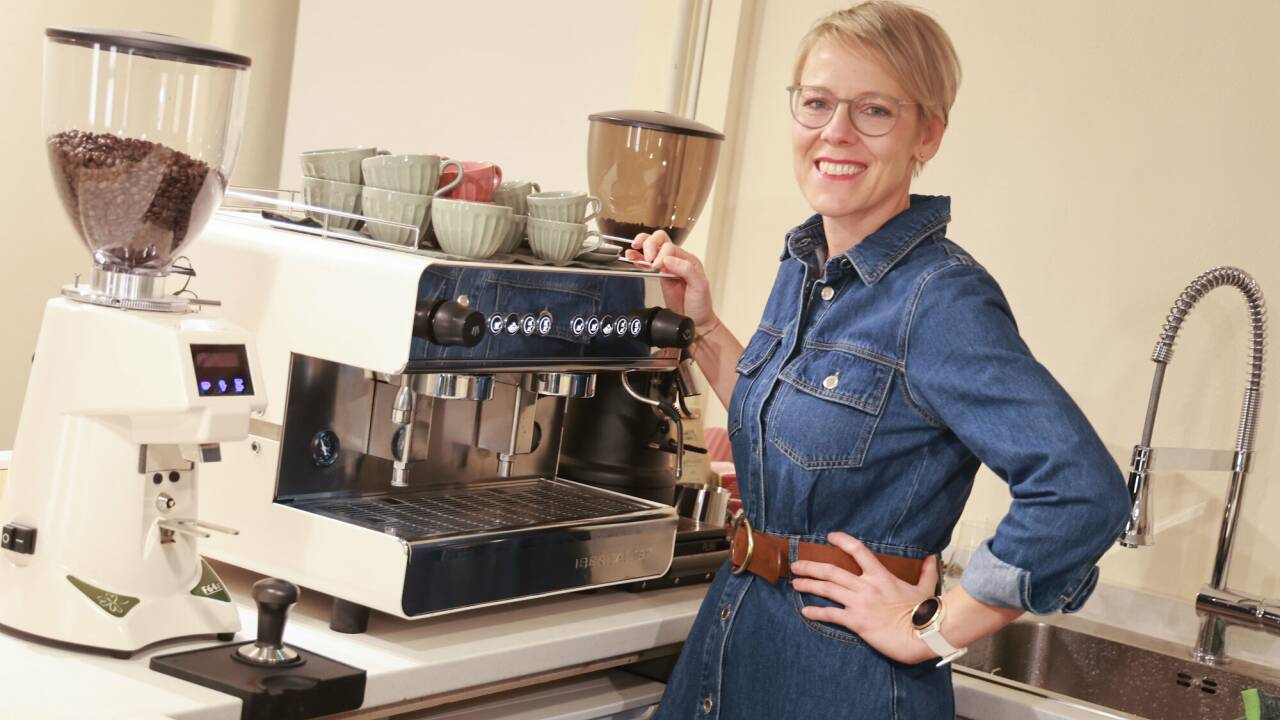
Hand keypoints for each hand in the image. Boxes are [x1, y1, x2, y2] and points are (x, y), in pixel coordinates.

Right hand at [626, 230, 715, 327]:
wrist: (697, 321)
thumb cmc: (701, 304)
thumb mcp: (700, 285)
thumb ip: (686, 269)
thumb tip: (668, 259)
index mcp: (688, 260)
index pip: (670, 247)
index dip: (661, 254)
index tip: (657, 267)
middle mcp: (677, 261)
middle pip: (660, 240)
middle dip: (650, 245)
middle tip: (648, 258)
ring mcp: (666, 268)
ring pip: (652, 247)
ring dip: (643, 245)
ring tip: (635, 249)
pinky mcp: (658, 276)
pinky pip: (646, 262)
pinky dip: (638, 257)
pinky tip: (632, 256)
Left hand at [790, 532, 938, 664]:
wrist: (922, 635)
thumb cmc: (923, 612)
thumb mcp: (925, 588)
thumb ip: (926, 572)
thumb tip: (932, 558)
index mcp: (880, 575)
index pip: (858, 550)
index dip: (842, 540)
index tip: (829, 536)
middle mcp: (866, 586)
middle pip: (831, 571)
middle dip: (811, 567)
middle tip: (796, 565)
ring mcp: (859, 603)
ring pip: (827, 589)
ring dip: (808, 585)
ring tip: (795, 583)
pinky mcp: (856, 621)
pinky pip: (830, 614)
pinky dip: (816, 612)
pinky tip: (805, 612)